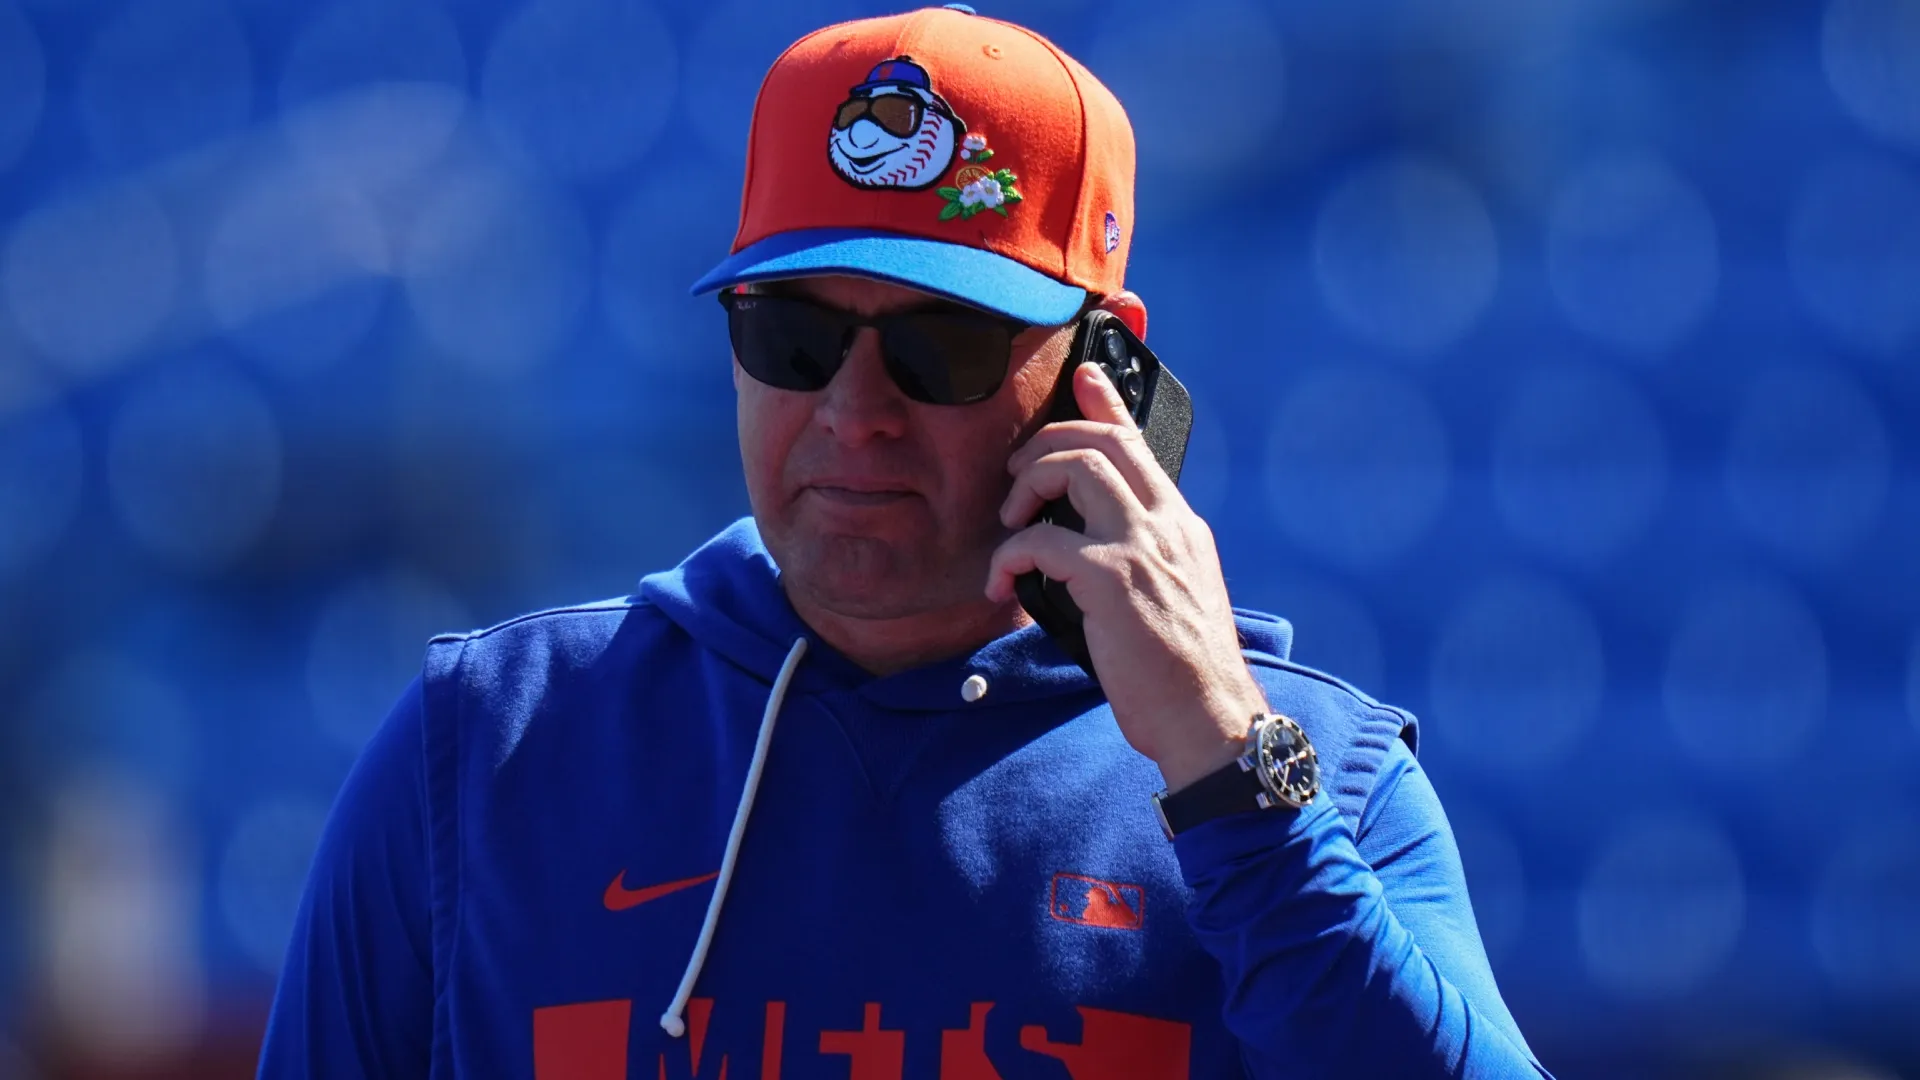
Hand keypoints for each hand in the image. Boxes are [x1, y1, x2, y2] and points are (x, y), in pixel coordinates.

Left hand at [986, 363, 1268, 790]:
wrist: (1211, 720)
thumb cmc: (1186, 676)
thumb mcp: (1173, 599)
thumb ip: (1144, 563)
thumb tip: (1094, 556)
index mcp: (1181, 526)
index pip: (1141, 446)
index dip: (1107, 404)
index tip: (1084, 376)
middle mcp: (1167, 524)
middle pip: (1102, 442)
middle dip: (1047, 443)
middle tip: (1016, 476)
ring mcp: (1142, 547)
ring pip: (1076, 469)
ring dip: (1028, 486)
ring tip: (1010, 524)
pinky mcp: (1112, 580)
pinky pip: (1041, 541)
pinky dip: (1010, 555)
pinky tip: (1002, 586)